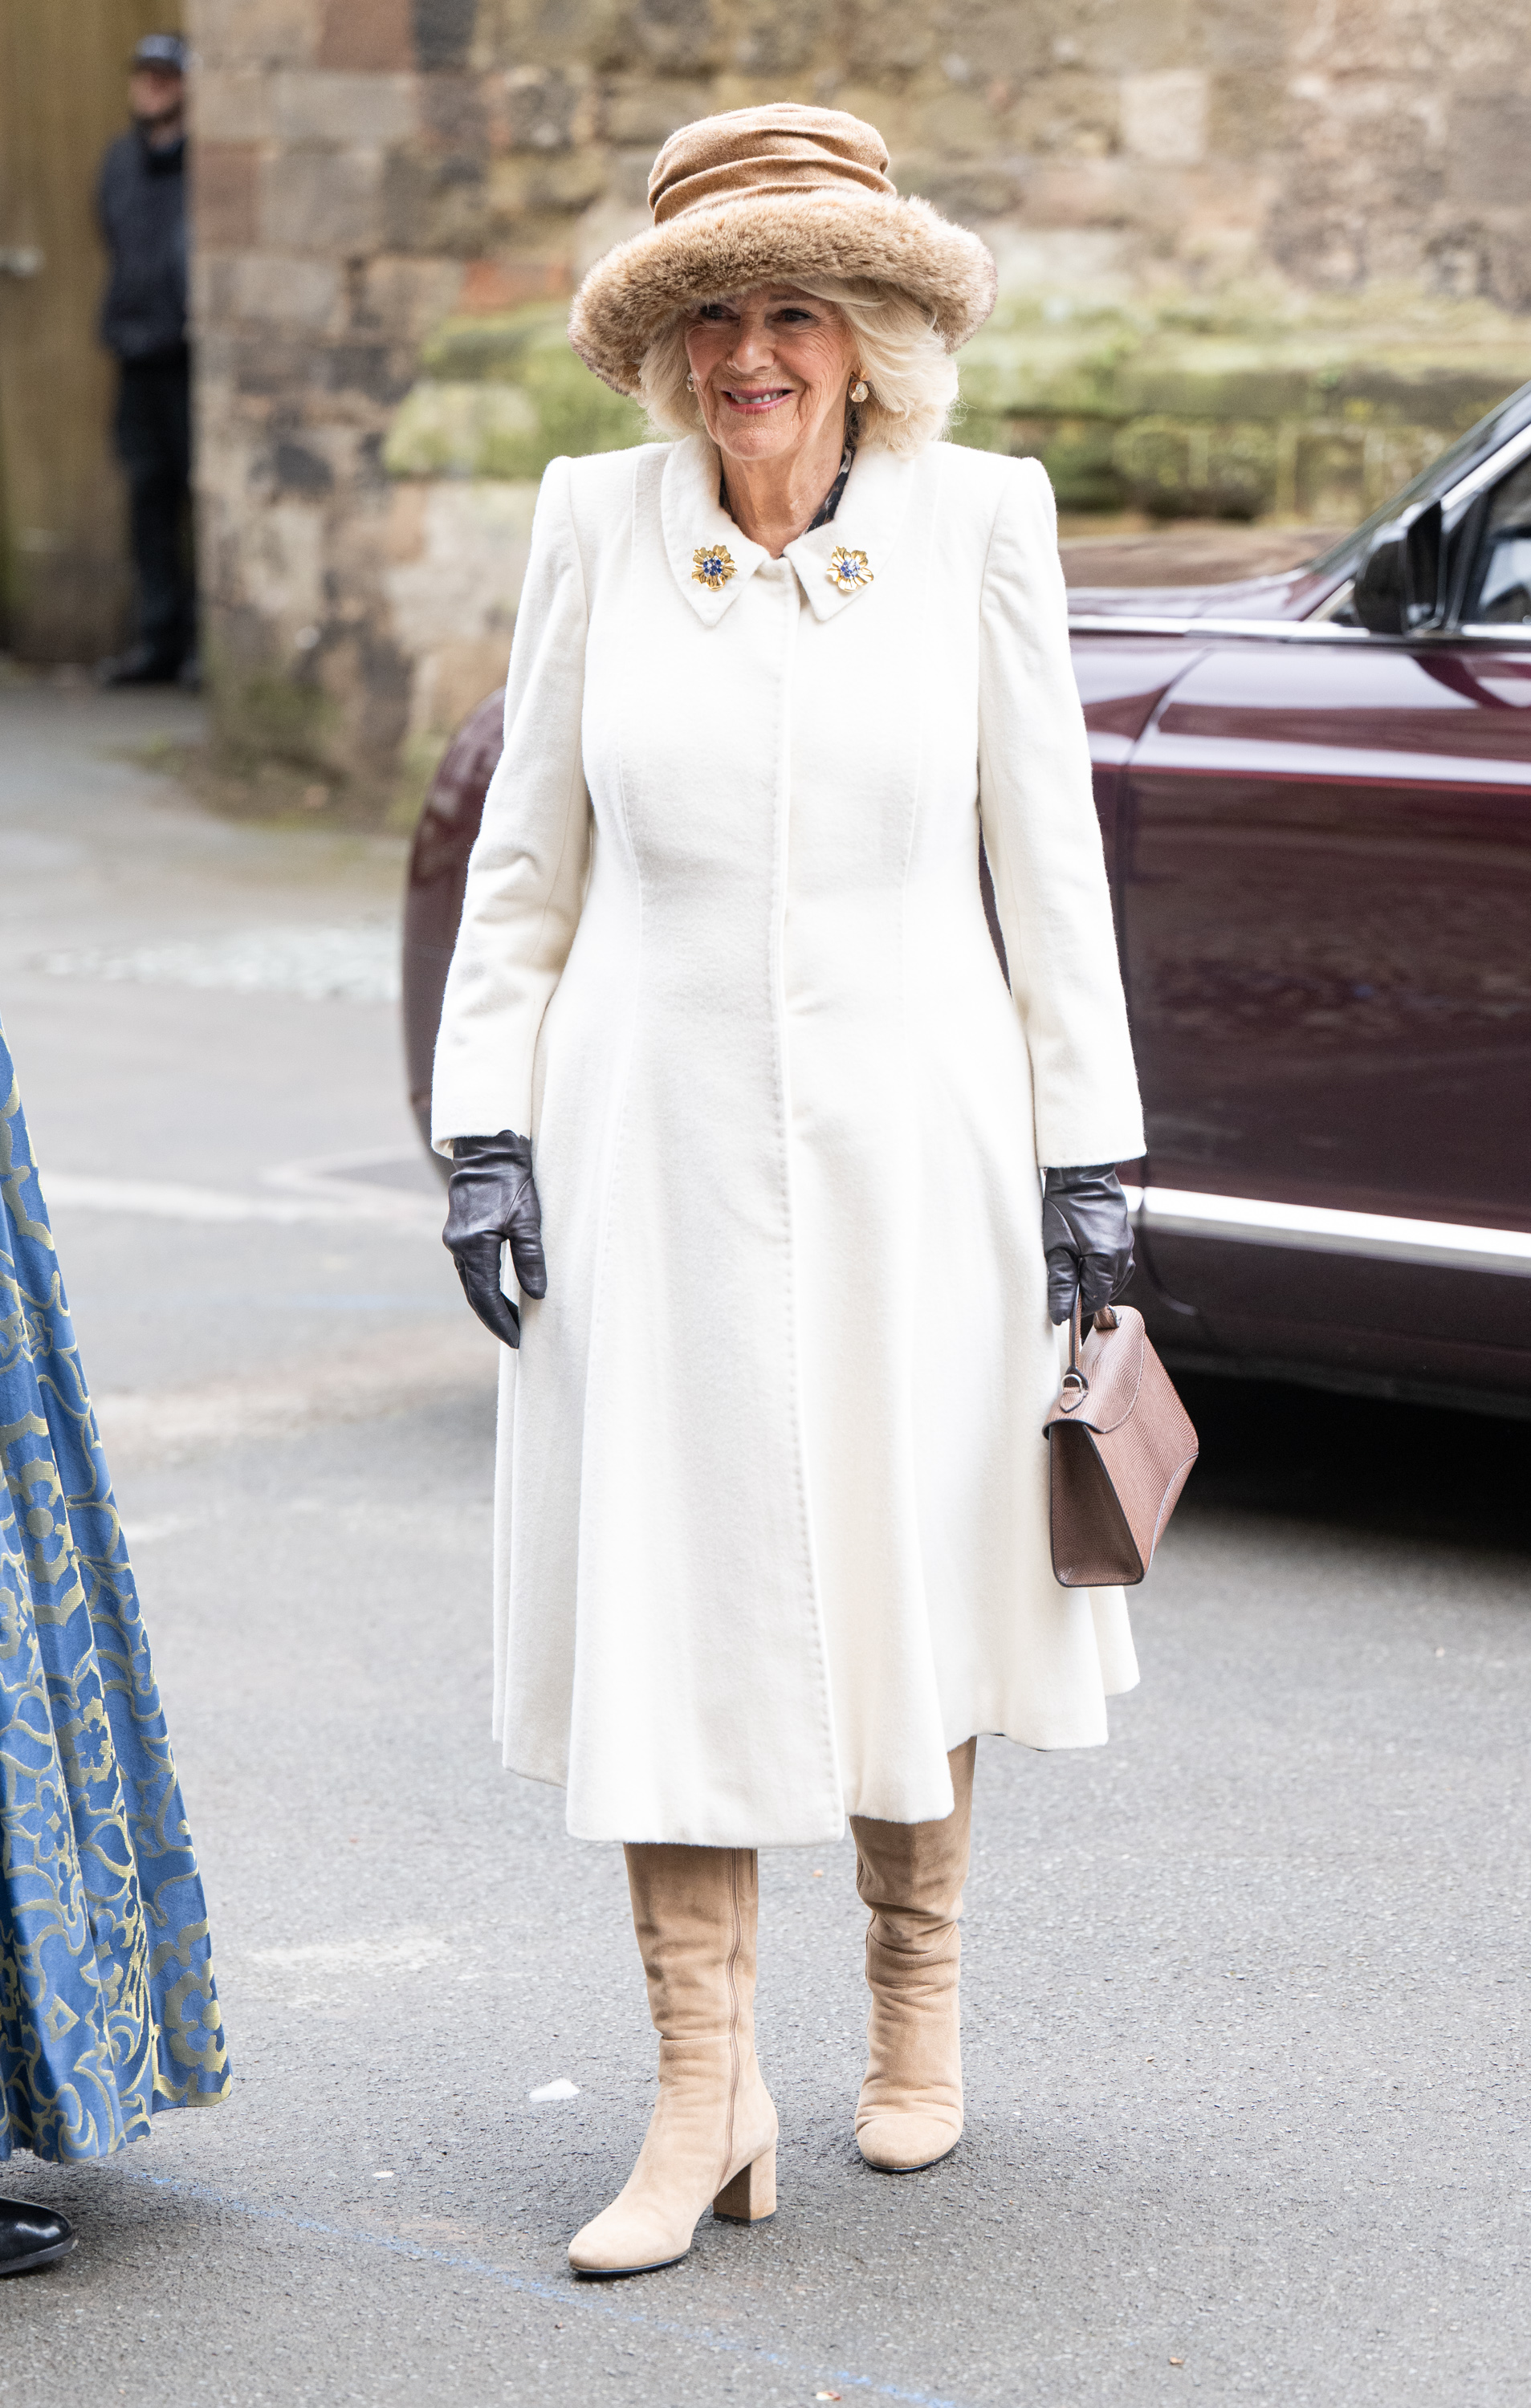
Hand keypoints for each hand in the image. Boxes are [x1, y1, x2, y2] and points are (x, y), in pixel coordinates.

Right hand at [442, 1130, 546, 1348]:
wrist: (489, 1149)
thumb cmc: (511, 1180)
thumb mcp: (528, 1219)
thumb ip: (531, 1258)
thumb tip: (537, 1295)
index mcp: (474, 1246)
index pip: (486, 1297)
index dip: (501, 1321)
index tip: (517, 1340)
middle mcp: (459, 1246)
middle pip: (475, 1294)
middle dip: (494, 1318)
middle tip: (515, 1337)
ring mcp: (456, 1239)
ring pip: (470, 1282)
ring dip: (488, 1302)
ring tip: (511, 1320)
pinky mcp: (459, 1231)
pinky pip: (469, 1268)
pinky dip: (483, 1284)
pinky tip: (498, 1290)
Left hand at [1041, 1164, 1134, 1325]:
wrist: (1082, 1173)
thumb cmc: (1064, 1206)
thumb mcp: (1055, 1248)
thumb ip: (1060, 1283)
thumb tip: (1061, 1315)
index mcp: (1106, 1260)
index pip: (1097, 1299)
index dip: (1079, 1306)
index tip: (1062, 1304)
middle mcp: (1123, 1255)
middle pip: (1108, 1290)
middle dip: (1087, 1292)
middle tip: (1064, 1283)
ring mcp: (1127, 1245)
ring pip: (1115, 1278)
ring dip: (1096, 1280)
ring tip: (1074, 1269)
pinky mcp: (1125, 1236)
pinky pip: (1118, 1263)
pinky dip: (1103, 1268)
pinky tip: (1086, 1259)